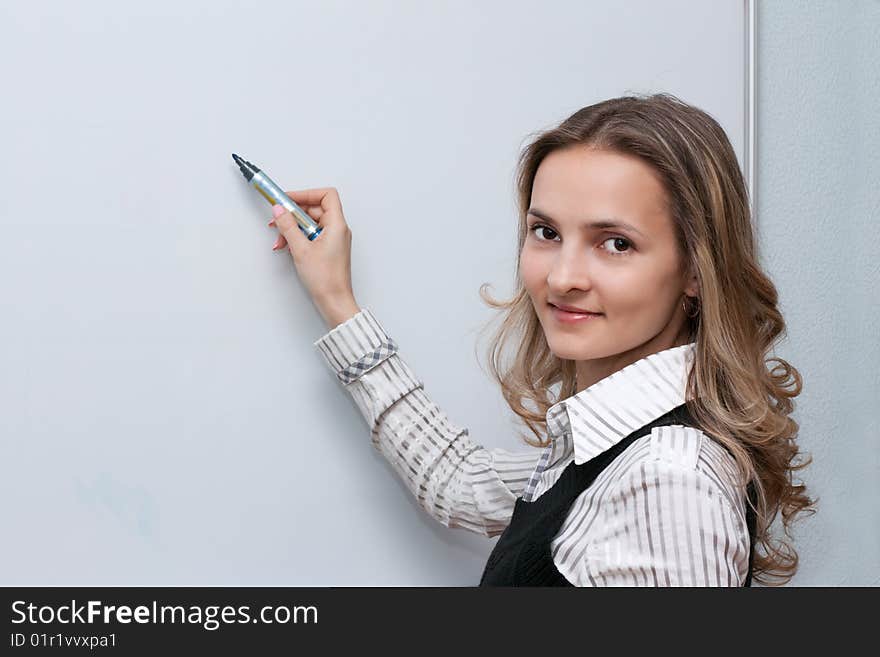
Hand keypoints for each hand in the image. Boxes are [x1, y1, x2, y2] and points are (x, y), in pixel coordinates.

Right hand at [267, 188, 357, 323]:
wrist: (334, 302)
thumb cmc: (325, 279)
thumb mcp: (300, 249)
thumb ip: (288, 226)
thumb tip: (279, 209)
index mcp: (337, 225)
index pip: (326, 195)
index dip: (306, 194)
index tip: (288, 199)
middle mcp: (337, 229)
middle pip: (315, 208)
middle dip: (294, 213)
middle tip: (277, 218)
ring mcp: (333, 239)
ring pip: (310, 223)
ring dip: (292, 228)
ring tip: (279, 239)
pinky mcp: (327, 249)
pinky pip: (311, 235)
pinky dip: (297, 238)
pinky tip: (286, 246)